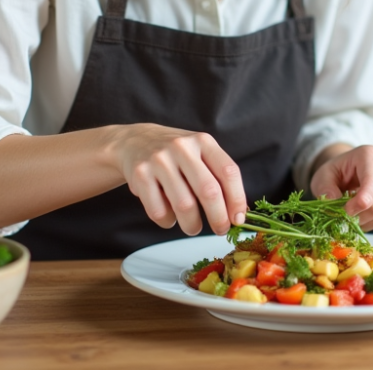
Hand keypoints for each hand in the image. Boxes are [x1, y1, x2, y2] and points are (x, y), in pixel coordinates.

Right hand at [109, 124, 246, 235]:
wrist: (134, 141)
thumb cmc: (175, 154)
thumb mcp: (199, 153)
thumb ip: (218, 177)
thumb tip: (238, 214)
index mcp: (203, 141)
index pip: (228, 172)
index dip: (237, 199)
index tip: (238, 219)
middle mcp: (182, 148)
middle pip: (208, 191)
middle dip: (218, 218)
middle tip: (220, 230)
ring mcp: (159, 160)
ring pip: (184, 205)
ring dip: (192, 225)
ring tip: (193, 227)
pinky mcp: (140, 175)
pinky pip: (159, 211)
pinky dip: (168, 222)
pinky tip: (170, 217)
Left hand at [308, 144, 372, 230]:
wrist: (352, 170)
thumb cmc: (338, 173)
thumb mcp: (323, 177)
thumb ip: (325, 188)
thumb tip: (333, 201)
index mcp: (370, 154)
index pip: (372, 184)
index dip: (359, 205)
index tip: (345, 214)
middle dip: (361, 218)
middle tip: (346, 220)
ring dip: (370, 223)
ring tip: (356, 218)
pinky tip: (370, 218)